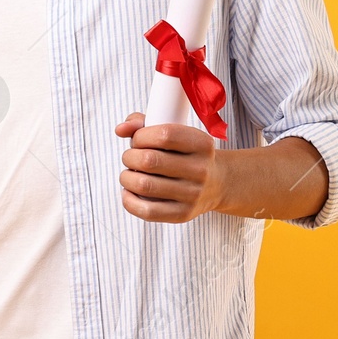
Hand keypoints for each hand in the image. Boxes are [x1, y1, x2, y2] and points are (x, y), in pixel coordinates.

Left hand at [114, 112, 228, 222]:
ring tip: (130, 174)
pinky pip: (147, 211)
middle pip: (149, 160)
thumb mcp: (175, 133)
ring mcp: (193, 194)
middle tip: (131, 158)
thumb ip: (144, 124)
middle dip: (129, 157)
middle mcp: (200, 170)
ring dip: (126, 177)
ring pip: (144, 185)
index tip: (137, 140)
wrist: (217, 184)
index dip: (141, 136)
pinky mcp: (183, 214)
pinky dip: (129, 200)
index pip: (164, 134)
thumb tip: (120, 129)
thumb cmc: (186, 154)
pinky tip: (129, 192)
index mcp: (201, 144)